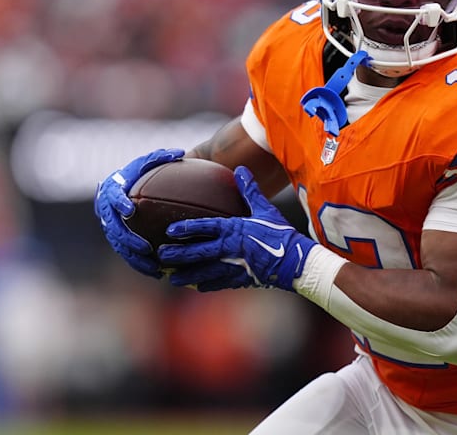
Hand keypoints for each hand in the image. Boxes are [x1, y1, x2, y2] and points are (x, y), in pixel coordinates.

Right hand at [94, 148, 185, 277]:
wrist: (119, 186)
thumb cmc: (137, 172)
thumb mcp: (146, 162)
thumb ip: (161, 157)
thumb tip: (181, 153)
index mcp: (112, 190)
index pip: (112, 196)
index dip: (118, 203)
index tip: (129, 210)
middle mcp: (107, 210)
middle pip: (113, 228)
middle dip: (127, 239)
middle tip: (144, 247)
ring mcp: (110, 227)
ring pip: (119, 246)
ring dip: (134, 258)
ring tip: (153, 267)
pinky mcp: (117, 239)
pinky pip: (127, 254)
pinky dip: (140, 264)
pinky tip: (158, 273)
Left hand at [159, 166, 315, 291]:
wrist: (295, 261)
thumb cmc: (281, 233)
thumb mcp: (265, 209)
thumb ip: (250, 190)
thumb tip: (240, 169)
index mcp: (234, 230)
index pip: (205, 227)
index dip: (186, 228)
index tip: (170, 230)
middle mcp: (230, 249)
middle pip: (198, 252)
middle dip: (178, 254)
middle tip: (161, 256)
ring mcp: (234, 266)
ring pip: (204, 272)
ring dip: (186, 275)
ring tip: (171, 278)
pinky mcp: (240, 279)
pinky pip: (219, 283)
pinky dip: (206, 285)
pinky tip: (196, 287)